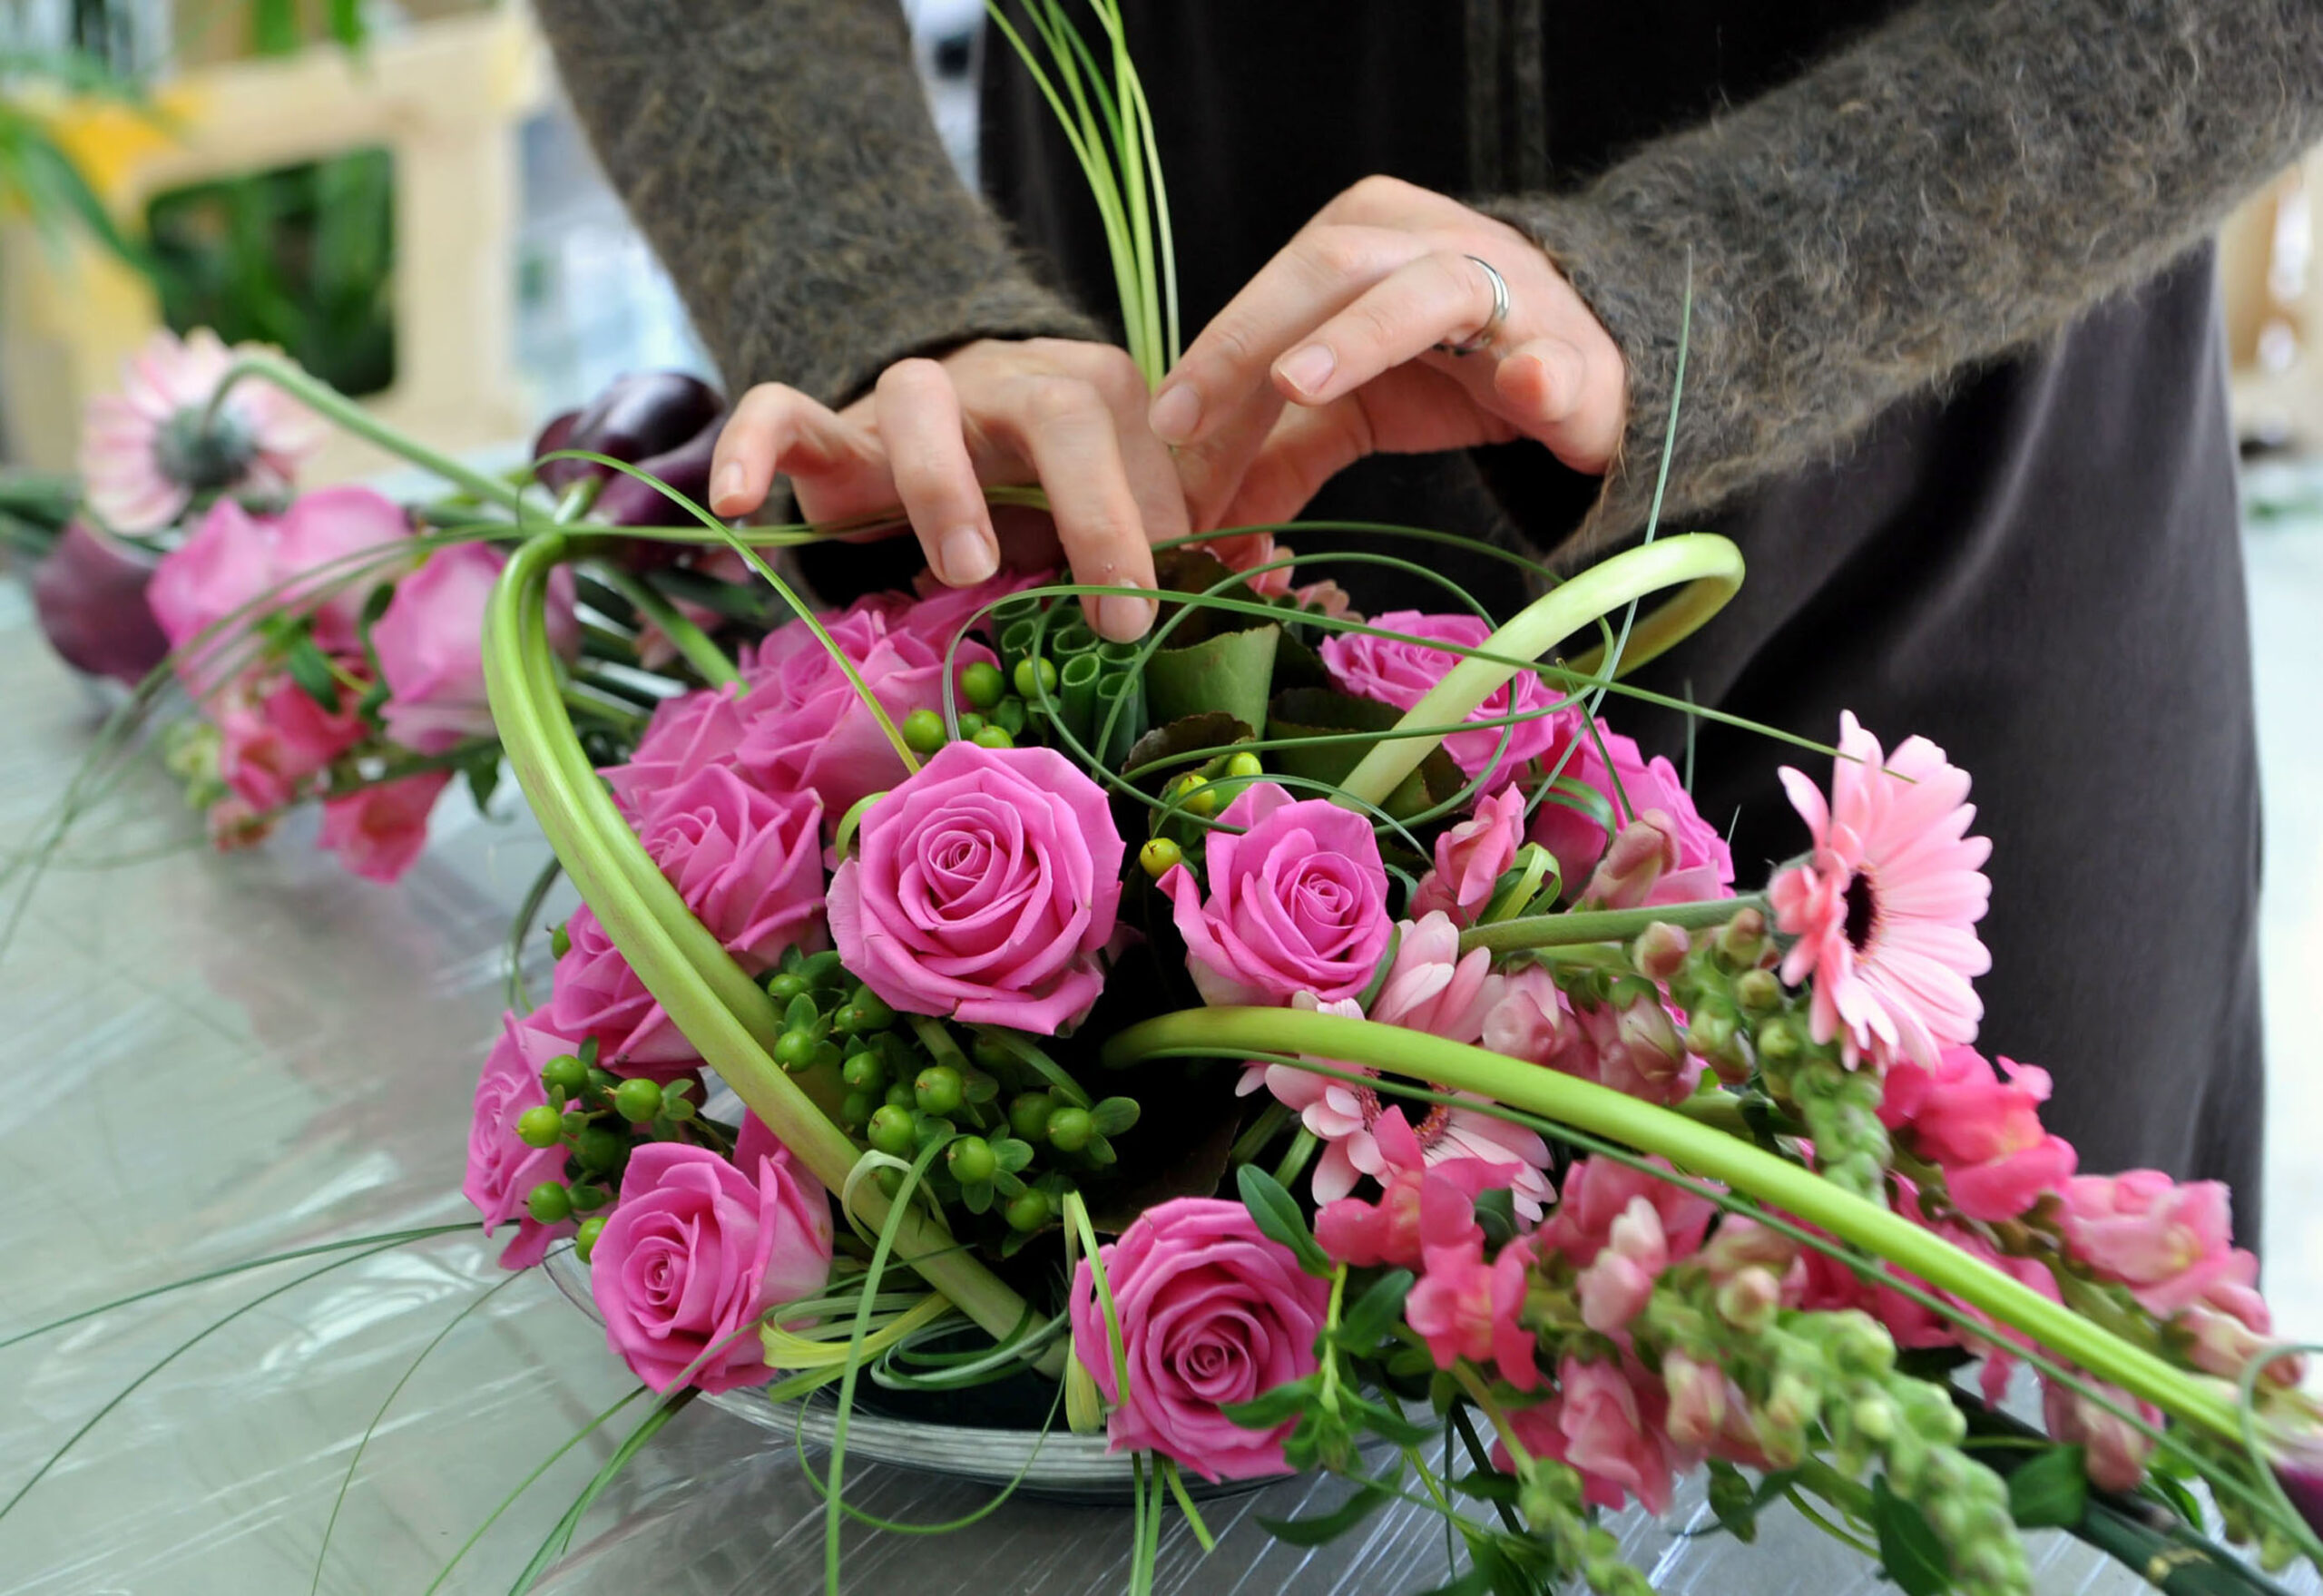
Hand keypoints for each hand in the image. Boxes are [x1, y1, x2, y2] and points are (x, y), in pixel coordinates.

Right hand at [708, 338, 1185, 640]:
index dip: (1155, 527)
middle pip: (1057, 409)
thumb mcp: (1110, 509)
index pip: (1139, 442)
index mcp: (1092, 393)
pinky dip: (752, 447)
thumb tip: (1259, 576)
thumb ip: (1179, 533)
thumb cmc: (1033, 486)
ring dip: (943, 487)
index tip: (1155, 617)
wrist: (930, 422)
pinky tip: (734, 507)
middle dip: (1093, 508)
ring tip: (964, 573)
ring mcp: (911, 398)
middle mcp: (1006, 381)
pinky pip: (779, 410)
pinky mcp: (825, 425)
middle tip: (1114, 614)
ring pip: (917, 401)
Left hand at [1148, 175, 1626, 530]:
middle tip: (1190, 414)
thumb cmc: (1450, 375)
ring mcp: (1508, 288)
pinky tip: (1520, 387)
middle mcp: (1425, 245)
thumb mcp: (1347, 411)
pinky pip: (1554, 357)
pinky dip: (1537, 370)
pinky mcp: (1575, 352)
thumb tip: (1188, 514)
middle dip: (1249, 339)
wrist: (1588, 377)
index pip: (1272, 293)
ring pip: (1429, 290)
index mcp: (1360, 246)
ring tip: (1299, 382)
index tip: (1162, 425)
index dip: (1213, 357)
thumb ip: (1273, 450)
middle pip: (1326, 268)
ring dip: (1361, 336)